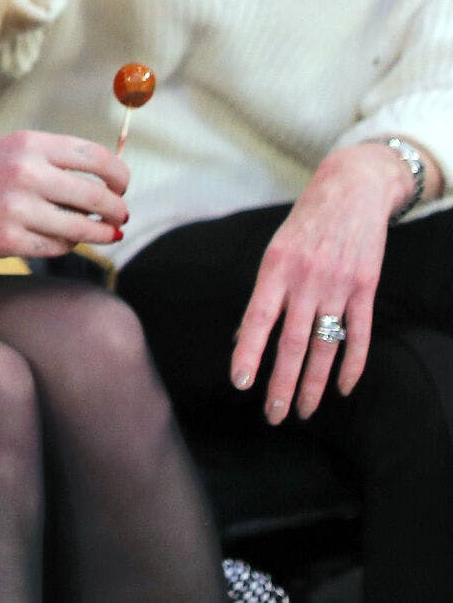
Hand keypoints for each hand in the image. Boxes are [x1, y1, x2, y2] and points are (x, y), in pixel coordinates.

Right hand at [0, 132, 128, 256]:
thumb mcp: (9, 149)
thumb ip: (53, 160)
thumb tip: (108, 182)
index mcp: (29, 143)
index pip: (97, 158)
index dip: (120, 175)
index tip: (122, 186)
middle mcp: (26, 173)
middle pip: (98, 195)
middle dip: (117, 209)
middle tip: (120, 215)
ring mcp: (18, 209)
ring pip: (83, 227)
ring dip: (101, 233)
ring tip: (106, 233)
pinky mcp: (8, 240)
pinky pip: (56, 248)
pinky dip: (66, 245)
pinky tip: (63, 240)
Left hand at [231, 142, 410, 422]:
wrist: (349, 190)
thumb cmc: (303, 224)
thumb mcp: (274, 251)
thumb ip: (265, 294)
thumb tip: (244, 337)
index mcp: (275, 268)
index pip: (258, 319)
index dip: (249, 352)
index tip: (240, 383)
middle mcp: (306, 279)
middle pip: (292, 342)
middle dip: (282, 383)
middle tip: (274, 415)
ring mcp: (338, 285)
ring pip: (324, 345)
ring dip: (313, 383)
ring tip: (303, 410)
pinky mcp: (366, 287)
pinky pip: (359, 334)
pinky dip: (351, 364)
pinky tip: (341, 388)